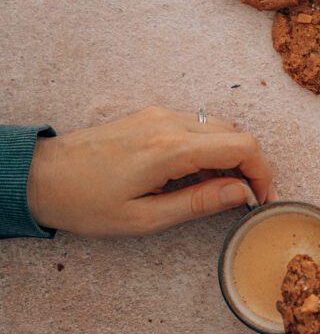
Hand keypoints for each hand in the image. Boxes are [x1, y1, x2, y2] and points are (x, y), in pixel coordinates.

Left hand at [26, 106, 276, 236]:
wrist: (41, 177)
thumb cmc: (87, 204)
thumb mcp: (145, 218)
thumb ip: (199, 203)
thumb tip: (241, 192)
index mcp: (171, 150)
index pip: (243, 147)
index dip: (263, 173)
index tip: (261, 198)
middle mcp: (170, 123)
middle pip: (237, 134)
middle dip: (251, 166)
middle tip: (244, 199)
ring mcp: (160, 116)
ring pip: (220, 128)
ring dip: (231, 157)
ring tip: (217, 190)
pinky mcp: (152, 117)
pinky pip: (198, 126)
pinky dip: (210, 148)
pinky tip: (196, 174)